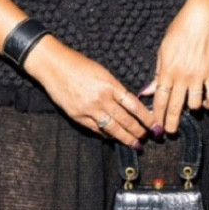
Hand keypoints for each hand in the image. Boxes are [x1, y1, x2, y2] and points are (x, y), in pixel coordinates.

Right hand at [27, 37, 157, 145]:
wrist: (54, 66)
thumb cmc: (78, 65)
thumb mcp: (102, 72)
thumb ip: (115, 89)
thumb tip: (130, 104)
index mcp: (110, 85)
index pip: (134, 106)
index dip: (146, 118)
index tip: (154, 125)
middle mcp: (101, 99)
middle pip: (125, 120)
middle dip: (139, 131)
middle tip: (147, 137)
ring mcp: (89, 109)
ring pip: (112, 129)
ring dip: (126, 138)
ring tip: (135, 144)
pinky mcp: (77, 117)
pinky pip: (96, 130)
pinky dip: (107, 135)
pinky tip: (114, 138)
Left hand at [140, 0, 208, 134]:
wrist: (202, 18)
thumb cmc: (179, 31)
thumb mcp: (163, 50)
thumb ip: (157, 74)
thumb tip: (148, 92)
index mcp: (167, 70)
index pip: (160, 99)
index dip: (158, 116)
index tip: (156, 127)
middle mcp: (182, 76)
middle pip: (176, 107)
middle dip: (172, 123)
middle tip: (170, 132)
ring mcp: (198, 76)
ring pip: (195, 104)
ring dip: (192, 109)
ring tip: (190, 108)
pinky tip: (206, 104)